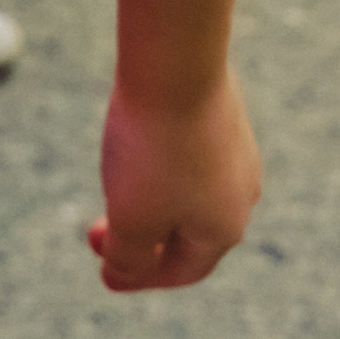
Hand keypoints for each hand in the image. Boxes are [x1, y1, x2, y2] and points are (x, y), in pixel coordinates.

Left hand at [88, 71, 261, 293]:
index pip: (183, 271)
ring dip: (151, 200)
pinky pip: (192, 155)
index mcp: (225, 230)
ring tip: (116, 186)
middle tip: (97, 230)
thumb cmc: (152, 149)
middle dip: (140, 237)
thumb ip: (127, 258)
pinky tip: (136, 143)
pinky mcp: (225, 114)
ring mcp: (238, 151)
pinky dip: (162, 165)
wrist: (176, 62)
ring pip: (190, 191)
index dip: (139, 276)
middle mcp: (242, 194)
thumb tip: (120, 276)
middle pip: (188, 233)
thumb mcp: (131, 217)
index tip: (103, 267)